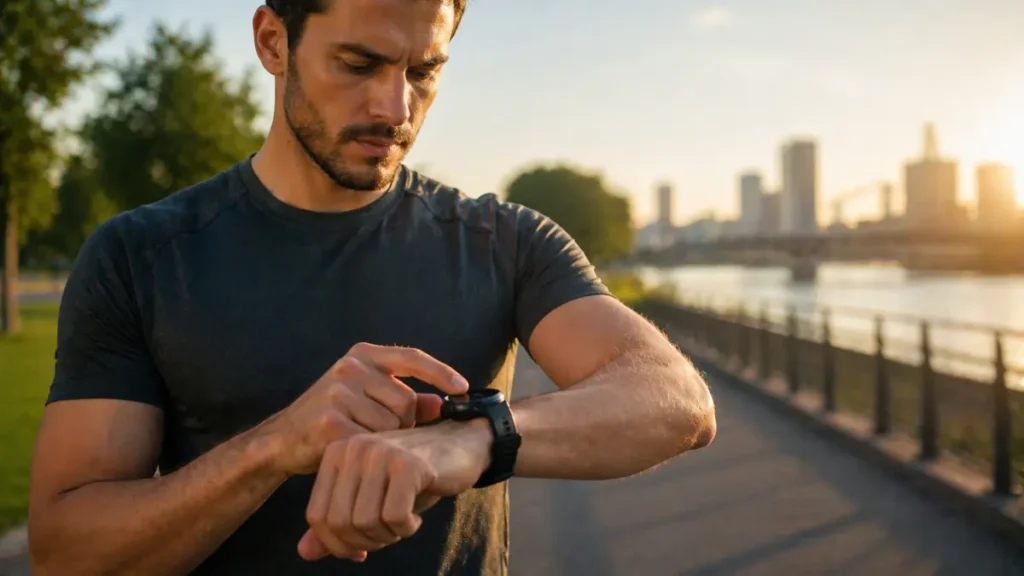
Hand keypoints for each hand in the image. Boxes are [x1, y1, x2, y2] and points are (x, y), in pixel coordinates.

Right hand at [258, 343, 469, 475]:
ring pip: (392, 424)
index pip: (411, 357)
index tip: (463, 387)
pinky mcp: (331, 421)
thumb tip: (443, 403)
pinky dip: (370, 450)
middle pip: (406, 400)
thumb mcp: (368, 398)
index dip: (440, 372)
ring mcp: (339, 393)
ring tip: (363, 438)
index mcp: (362, 355)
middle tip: (381, 431)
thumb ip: (406, 399)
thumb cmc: (333, 418)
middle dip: (404, 422)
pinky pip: (373, 441)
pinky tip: (352, 447)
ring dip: (386, 439)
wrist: (283, 440)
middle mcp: (350, 367)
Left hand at [297, 419, 493, 561]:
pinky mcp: (408, 464)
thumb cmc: (414, 475)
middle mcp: (354, 447)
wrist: (462, 445)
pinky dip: (406, 528)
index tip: (362, 545)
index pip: (317, 516)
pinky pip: (394, 517)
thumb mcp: (371, 500)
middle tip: (388, 535)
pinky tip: (416, 516)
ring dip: (387, 536)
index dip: (337, 543)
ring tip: (402, 523)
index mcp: (337, 453)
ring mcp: (381, 453)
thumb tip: (304, 553)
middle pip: (339, 522)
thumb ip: (338, 523)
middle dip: (364, 542)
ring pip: (365, 522)